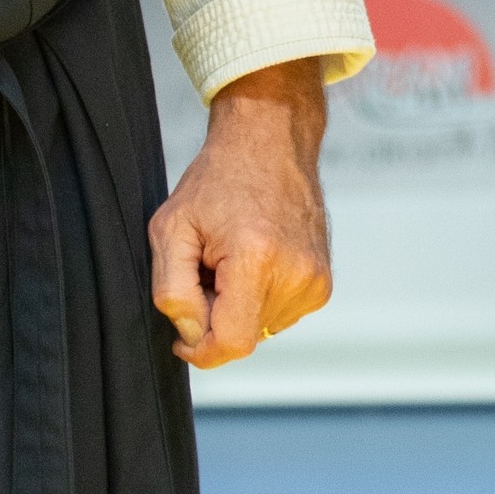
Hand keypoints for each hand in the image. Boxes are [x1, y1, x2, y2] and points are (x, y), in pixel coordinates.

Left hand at [149, 60, 333, 365]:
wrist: (270, 143)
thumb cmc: (218, 180)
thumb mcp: (171, 228)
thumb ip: (172, 290)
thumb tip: (192, 334)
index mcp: (258, 259)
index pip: (232, 343)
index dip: (201, 351)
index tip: (183, 336)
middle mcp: (296, 273)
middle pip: (245, 337)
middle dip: (216, 317)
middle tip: (207, 272)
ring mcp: (315, 279)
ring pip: (262, 329)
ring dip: (239, 308)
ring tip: (232, 261)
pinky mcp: (323, 282)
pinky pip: (280, 314)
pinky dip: (260, 299)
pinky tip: (255, 261)